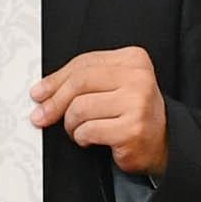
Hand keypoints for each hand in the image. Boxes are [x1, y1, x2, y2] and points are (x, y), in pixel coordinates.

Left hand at [30, 47, 169, 174]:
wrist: (161, 142)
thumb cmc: (131, 112)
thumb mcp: (111, 86)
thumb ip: (82, 81)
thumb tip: (42, 92)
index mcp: (133, 59)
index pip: (84, 63)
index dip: (55, 80)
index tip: (39, 93)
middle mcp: (138, 78)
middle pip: (79, 83)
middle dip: (55, 102)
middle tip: (42, 116)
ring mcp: (137, 104)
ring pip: (80, 108)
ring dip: (71, 124)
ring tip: (79, 129)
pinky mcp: (132, 130)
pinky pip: (88, 131)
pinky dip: (82, 138)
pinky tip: (91, 139)